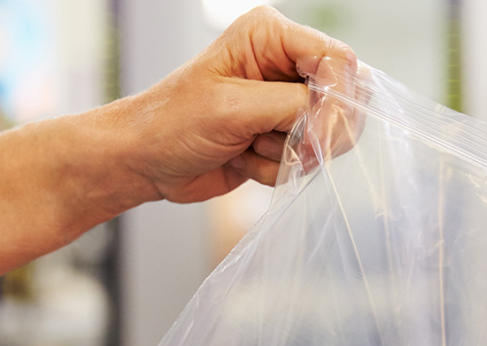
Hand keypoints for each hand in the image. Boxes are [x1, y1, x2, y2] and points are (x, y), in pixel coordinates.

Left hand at [0, 7, 354, 314]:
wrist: (141, 162)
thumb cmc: (171, 123)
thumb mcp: (233, 108)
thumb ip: (293, 107)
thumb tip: (338, 120)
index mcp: (271, 36)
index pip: (337, 61)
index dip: (337, 102)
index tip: (316, 139)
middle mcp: (284, 63)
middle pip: (344, 98)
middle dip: (315, 133)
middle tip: (280, 148)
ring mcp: (284, 102)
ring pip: (329, 136)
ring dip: (289, 154)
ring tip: (246, 148)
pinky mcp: (281, 136)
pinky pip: (307, 160)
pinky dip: (277, 169)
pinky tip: (242, 159)